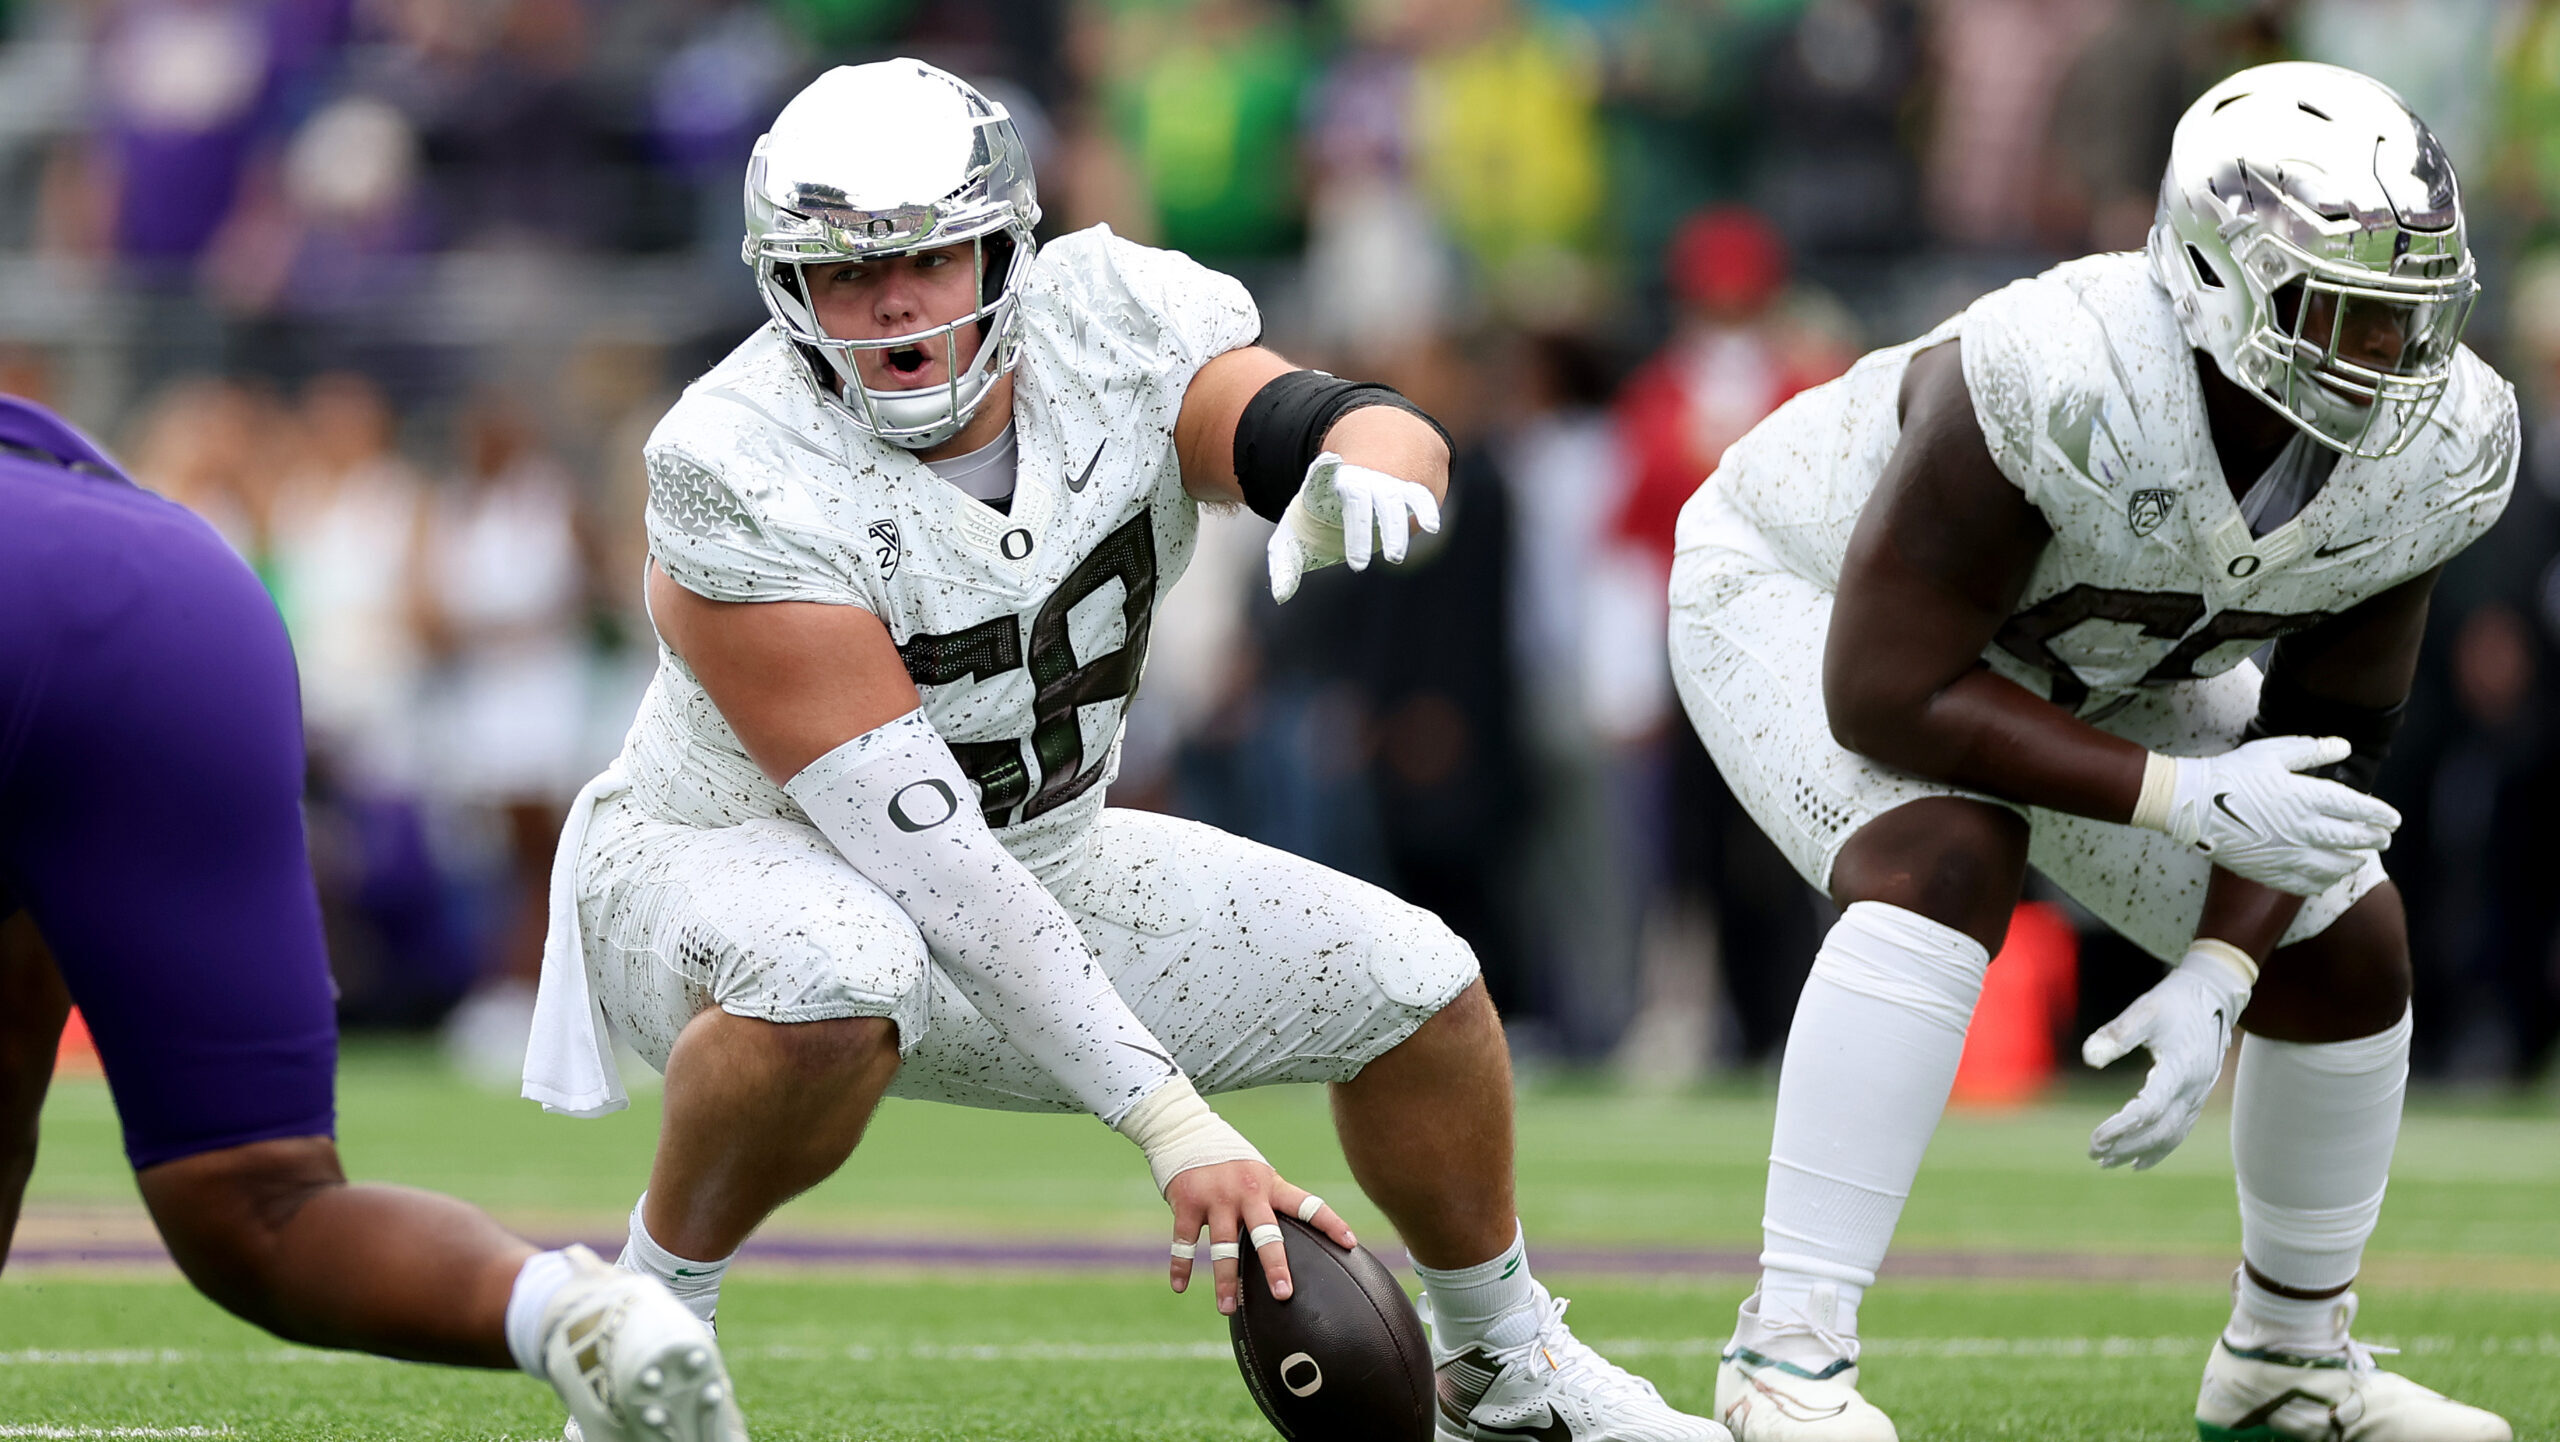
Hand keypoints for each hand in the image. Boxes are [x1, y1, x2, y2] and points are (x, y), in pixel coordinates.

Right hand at [1165, 1160, 1356, 1314]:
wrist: (1186, 1132)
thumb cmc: (1231, 1163)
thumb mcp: (1258, 1175)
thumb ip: (1272, 1203)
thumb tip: (1296, 1240)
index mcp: (1270, 1185)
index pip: (1307, 1205)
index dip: (1330, 1223)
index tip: (1350, 1243)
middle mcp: (1246, 1190)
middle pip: (1265, 1233)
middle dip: (1275, 1264)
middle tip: (1283, 1293)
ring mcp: (1216, 1197)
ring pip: (1223, 1246)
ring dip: (1225, 1280)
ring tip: (1228, 1308)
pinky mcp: (1188, 1202)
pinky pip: (1185, 1241)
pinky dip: (1181, 1266)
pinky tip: (1180, 1286)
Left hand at [1266, 452, 1441, 602]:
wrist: (1348, 486)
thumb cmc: (1315, 520)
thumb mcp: (1292, 539)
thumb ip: (1285, 565)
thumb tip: (1280, 596)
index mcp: (1322, 489)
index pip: (1321, 477)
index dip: (1325, 470)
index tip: (1329, 461)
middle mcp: (1355, 482)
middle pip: (1359, 500)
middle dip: (1359, 529)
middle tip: (1357, 565)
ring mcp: (1382, 485)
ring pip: (1391, 501)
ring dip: (1393, 529)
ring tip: (1394, 558)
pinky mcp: (1404, 492)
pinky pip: (1417, 498)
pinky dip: (1425, 509)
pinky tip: (1432, 528)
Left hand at [2081, 942, 2254, 1168]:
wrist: (2214, 995)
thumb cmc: (2176, 1000)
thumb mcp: (2145, 1010)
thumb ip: (2117, 1034)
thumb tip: (2090, 1058)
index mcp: (2181, 1069)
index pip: (2148, 1110)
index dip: (2121, 1128)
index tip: (2096, 1139)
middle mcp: (2194, 1088)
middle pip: (2159, 1130)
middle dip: (2126, 1146)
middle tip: (2093, 1153)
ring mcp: (2198, 1095)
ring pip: (2170, 1135)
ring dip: (2139, 1151)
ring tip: (2107, 1163)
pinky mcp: (2197, 1096)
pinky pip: (2180, 1131)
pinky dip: (2159, 1149)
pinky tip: (2139, 1162)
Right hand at [2157, 737, 2399, 895]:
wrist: (2192, 804)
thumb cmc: (2231, 773)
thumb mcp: (2271, 752)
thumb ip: (2311, 751)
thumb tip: (2344, 747)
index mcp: (2305, 796)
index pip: (2356, 809)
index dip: (2379, 815)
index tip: (2393, 819)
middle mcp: (2302, 828)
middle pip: (2351, 839)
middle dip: (2373, 838)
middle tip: (2383, 838)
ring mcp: (2288, 853)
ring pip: (2335, 865)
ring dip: (2353, 862)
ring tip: (2360, 858)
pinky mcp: (2271, 871)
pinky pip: (2308, 883)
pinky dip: (2326, 880)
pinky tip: (2330, 876)